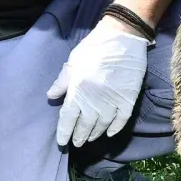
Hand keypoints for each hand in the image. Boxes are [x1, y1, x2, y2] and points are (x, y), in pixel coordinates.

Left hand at [48, 17, 148, 145]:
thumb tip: (51, 96)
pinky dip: (115, 128)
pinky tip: (110, 133)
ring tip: (90, 138)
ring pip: (102, 125)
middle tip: (76, 143)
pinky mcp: (128, 98)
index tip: (62, 141)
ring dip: (95, 133)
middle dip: (79, 136)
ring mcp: (113, 101)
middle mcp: (94, 100)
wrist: (123, 36)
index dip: (64, 132)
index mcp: (78, 91)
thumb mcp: (73, 61)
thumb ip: (62, 81)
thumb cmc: (94, 47)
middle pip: (84, 125)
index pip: (67, 119)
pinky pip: (121, 119)